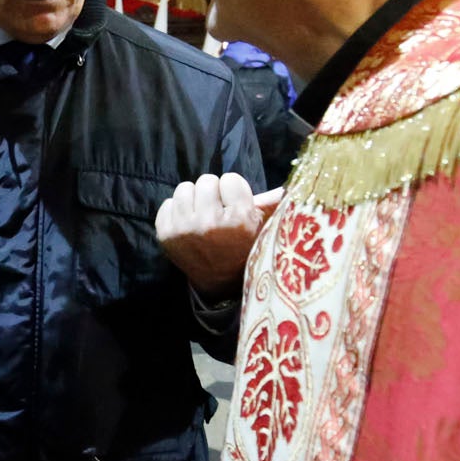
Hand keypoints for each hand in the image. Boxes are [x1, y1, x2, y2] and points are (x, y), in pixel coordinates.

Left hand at [155, 173, 275, 298]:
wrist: (219, 281)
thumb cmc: (243, 247)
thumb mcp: (262, 228)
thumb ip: (272, 204)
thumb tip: (293, 185)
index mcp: (238, 220)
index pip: (231, 179)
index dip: (234, 190)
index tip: (235, 205)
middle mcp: (210, 224)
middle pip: (207, 180)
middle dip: (214, 192)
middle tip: (218, 209)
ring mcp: (184, 229)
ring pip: (185, 188)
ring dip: (194, 199)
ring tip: (202, 214)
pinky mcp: (165, 235)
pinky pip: (167, 203)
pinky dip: (177, 211)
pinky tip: (188, 224)